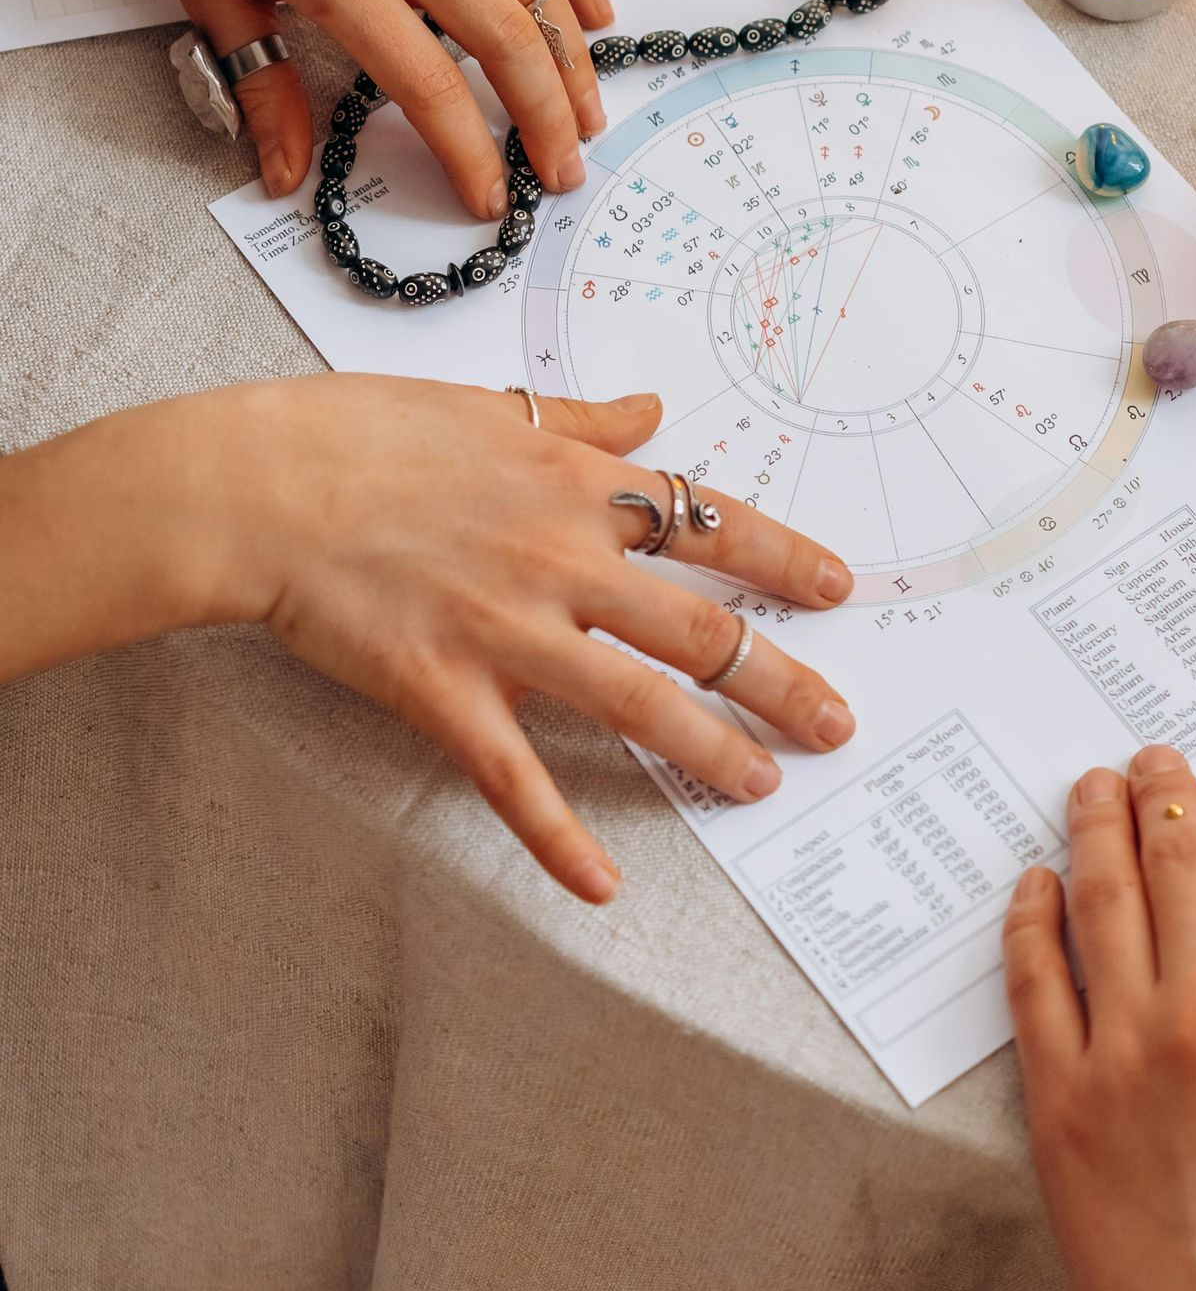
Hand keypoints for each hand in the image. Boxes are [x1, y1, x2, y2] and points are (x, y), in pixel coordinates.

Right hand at [2, 379, 858, 902]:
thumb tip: (655, 408)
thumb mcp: (490, 405)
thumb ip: (586, 417)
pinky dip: (558, 838)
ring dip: (708, 748)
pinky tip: (602, 885)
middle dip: (779, 679)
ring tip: (761, 785)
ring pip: (635, 698)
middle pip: (698, 626)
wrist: (261, 485)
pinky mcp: (443, 690)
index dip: (782, 558)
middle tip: (837, 723)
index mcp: (576, 483)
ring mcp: (507, 628)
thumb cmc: (363, 432)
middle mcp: (562, 556)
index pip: (707, 522)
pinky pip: (514, 777)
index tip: (840, 588)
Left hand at [39, 0, 611, 214]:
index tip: (489, 200)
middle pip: (504, 37)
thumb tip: (283, 173)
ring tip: (589, 113)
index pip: (425, 82)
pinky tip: (593, 14)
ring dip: (572, 56)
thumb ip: (259, 83)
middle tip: (563, 173)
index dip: (467, 153)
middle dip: (545, 117)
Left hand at [1004, 748, 1195, 1290]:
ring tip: (1092, 787)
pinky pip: (1035, 979)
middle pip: (1180, 855)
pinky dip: (1030, 916)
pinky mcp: (1060, 1098)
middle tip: (1152, 760)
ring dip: (1094, 825)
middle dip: (1166, 791)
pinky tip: (1033, 882)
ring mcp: (1126, 1050)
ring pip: (1101, 896)